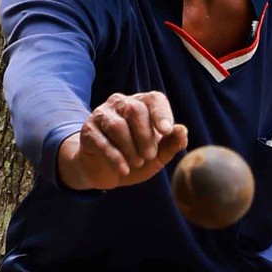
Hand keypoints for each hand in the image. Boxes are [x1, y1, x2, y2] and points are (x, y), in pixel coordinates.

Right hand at [56, 92, 187, 191]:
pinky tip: (123, 169)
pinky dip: (116, 158)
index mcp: (141, 105)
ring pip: (117, 126)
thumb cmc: (134, 159)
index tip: (166, 131)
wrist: (104, 172)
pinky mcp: (88, 131)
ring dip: (131, 149)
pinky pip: (102, 142)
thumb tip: (182, 130)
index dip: (161, 113)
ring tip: (136, 163)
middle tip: (149, 156)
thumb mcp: (157, 156)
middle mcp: (120, 104)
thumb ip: (171, 145)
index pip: (154, 99)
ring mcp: (102, 115)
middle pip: (135, 110)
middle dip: (145, 137)